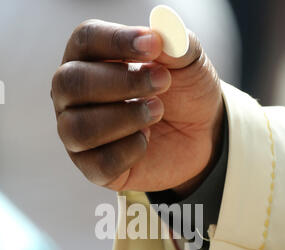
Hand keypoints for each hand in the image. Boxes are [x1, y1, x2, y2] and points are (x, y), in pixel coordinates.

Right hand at [51, 20, 223, 194]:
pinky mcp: (93, 168)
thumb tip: (159, 34)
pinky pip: (100, 163)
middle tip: (162, 83)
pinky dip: (129, 151)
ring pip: (79, 128)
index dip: (116, 41)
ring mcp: (78, 133)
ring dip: (124, 118)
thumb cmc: (184, 93)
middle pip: (71, 83)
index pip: (85, 40)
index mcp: (90, 58)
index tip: (152, 45)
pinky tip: (146, 140)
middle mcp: (73, 96)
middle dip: (121, 83)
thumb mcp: (189, 62)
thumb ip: (175, 43)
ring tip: (157, 112)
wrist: (199, 136)